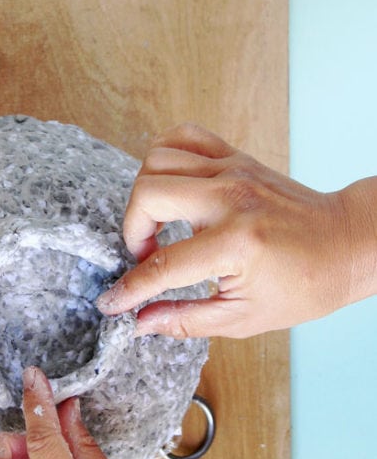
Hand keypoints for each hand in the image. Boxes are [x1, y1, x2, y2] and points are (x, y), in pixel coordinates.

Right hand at [96, 122, 376, 337]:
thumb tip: (141, 321)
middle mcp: (230, 199)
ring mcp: (232, 171)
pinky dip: (164, 155)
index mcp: (235, 245)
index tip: (112, 301)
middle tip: (145, 253)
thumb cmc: (305, 284)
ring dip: (145, 193)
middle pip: (148, 194)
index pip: (162, 265)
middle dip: (132, 229)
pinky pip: (184, 136)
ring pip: (157, 159)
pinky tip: (171, 184)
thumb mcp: (246, 318)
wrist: (346, 243)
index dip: (130, 288)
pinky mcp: (236, 157)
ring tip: (158, 221)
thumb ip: (186, 319)